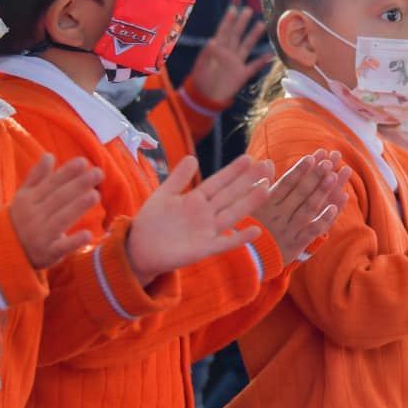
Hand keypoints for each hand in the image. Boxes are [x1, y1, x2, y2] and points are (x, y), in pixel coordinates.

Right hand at [9, 155, 103, 269]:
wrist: (6, 251)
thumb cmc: (22, 218)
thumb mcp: (24, 196)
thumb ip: (36, 177)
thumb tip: (49, 155)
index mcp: (28, 199)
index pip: (51, 184)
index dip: (67, 172)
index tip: (83, 162)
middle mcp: (34, 216)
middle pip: (59, 198)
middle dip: (79, 184)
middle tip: (98, 173)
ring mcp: (40, 235)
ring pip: (61, 219)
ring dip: (78, 207)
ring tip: (96, 195)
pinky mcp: (48, 253)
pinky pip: (61, 247)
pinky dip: (74, 242)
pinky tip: (88, 234)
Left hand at [127, 155, 277, 284]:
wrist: (141, 248)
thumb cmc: (152, 221)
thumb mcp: (164, 195)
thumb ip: (178, 178)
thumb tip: (193, 157)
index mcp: (196, 199)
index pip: (218, 182)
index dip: (233, 171)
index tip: (249, 158)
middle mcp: (206, 213)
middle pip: (230, 194)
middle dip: (247, 181)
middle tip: (267, 165)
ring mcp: (207, 231)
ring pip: (232, 214)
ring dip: (249, 203)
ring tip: (267, 189)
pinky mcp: (204, 249)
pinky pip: (225, 243)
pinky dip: (240, 238)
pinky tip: (256, 231)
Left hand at [187, 4, 271, 106]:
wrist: (205, 98)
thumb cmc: (200, 81)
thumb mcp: (200, 67)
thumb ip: (207, 55)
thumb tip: (212, 41)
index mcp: (217, 50)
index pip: (223, 32)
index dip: (228, 21)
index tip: (233, 9)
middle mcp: (228, 54)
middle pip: (236, 35)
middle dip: (242, 23)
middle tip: (248, 10)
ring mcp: (236, 63)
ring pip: (246, 47)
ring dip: (253, 36)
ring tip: (261, 24)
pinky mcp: (242, 74)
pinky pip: (254, 66)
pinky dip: (262, 61)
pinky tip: (270, 55)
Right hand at [250, 150, 351, 263]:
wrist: (243, 259)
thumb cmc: (244, 227)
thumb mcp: (245, 204)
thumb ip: (257, 183)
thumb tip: (267, 162)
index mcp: (266, 204)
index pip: (286, 182)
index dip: (300, 169)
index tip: (313, 157)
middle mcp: (278, 215)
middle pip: (301, 192)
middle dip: (316, 174)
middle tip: (330, 159)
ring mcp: (288, 230)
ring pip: (308, 208)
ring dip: (323, 191)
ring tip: (335, 176)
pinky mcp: (295, 244)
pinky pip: (312, 231)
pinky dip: (324, 219)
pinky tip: (335, 207)